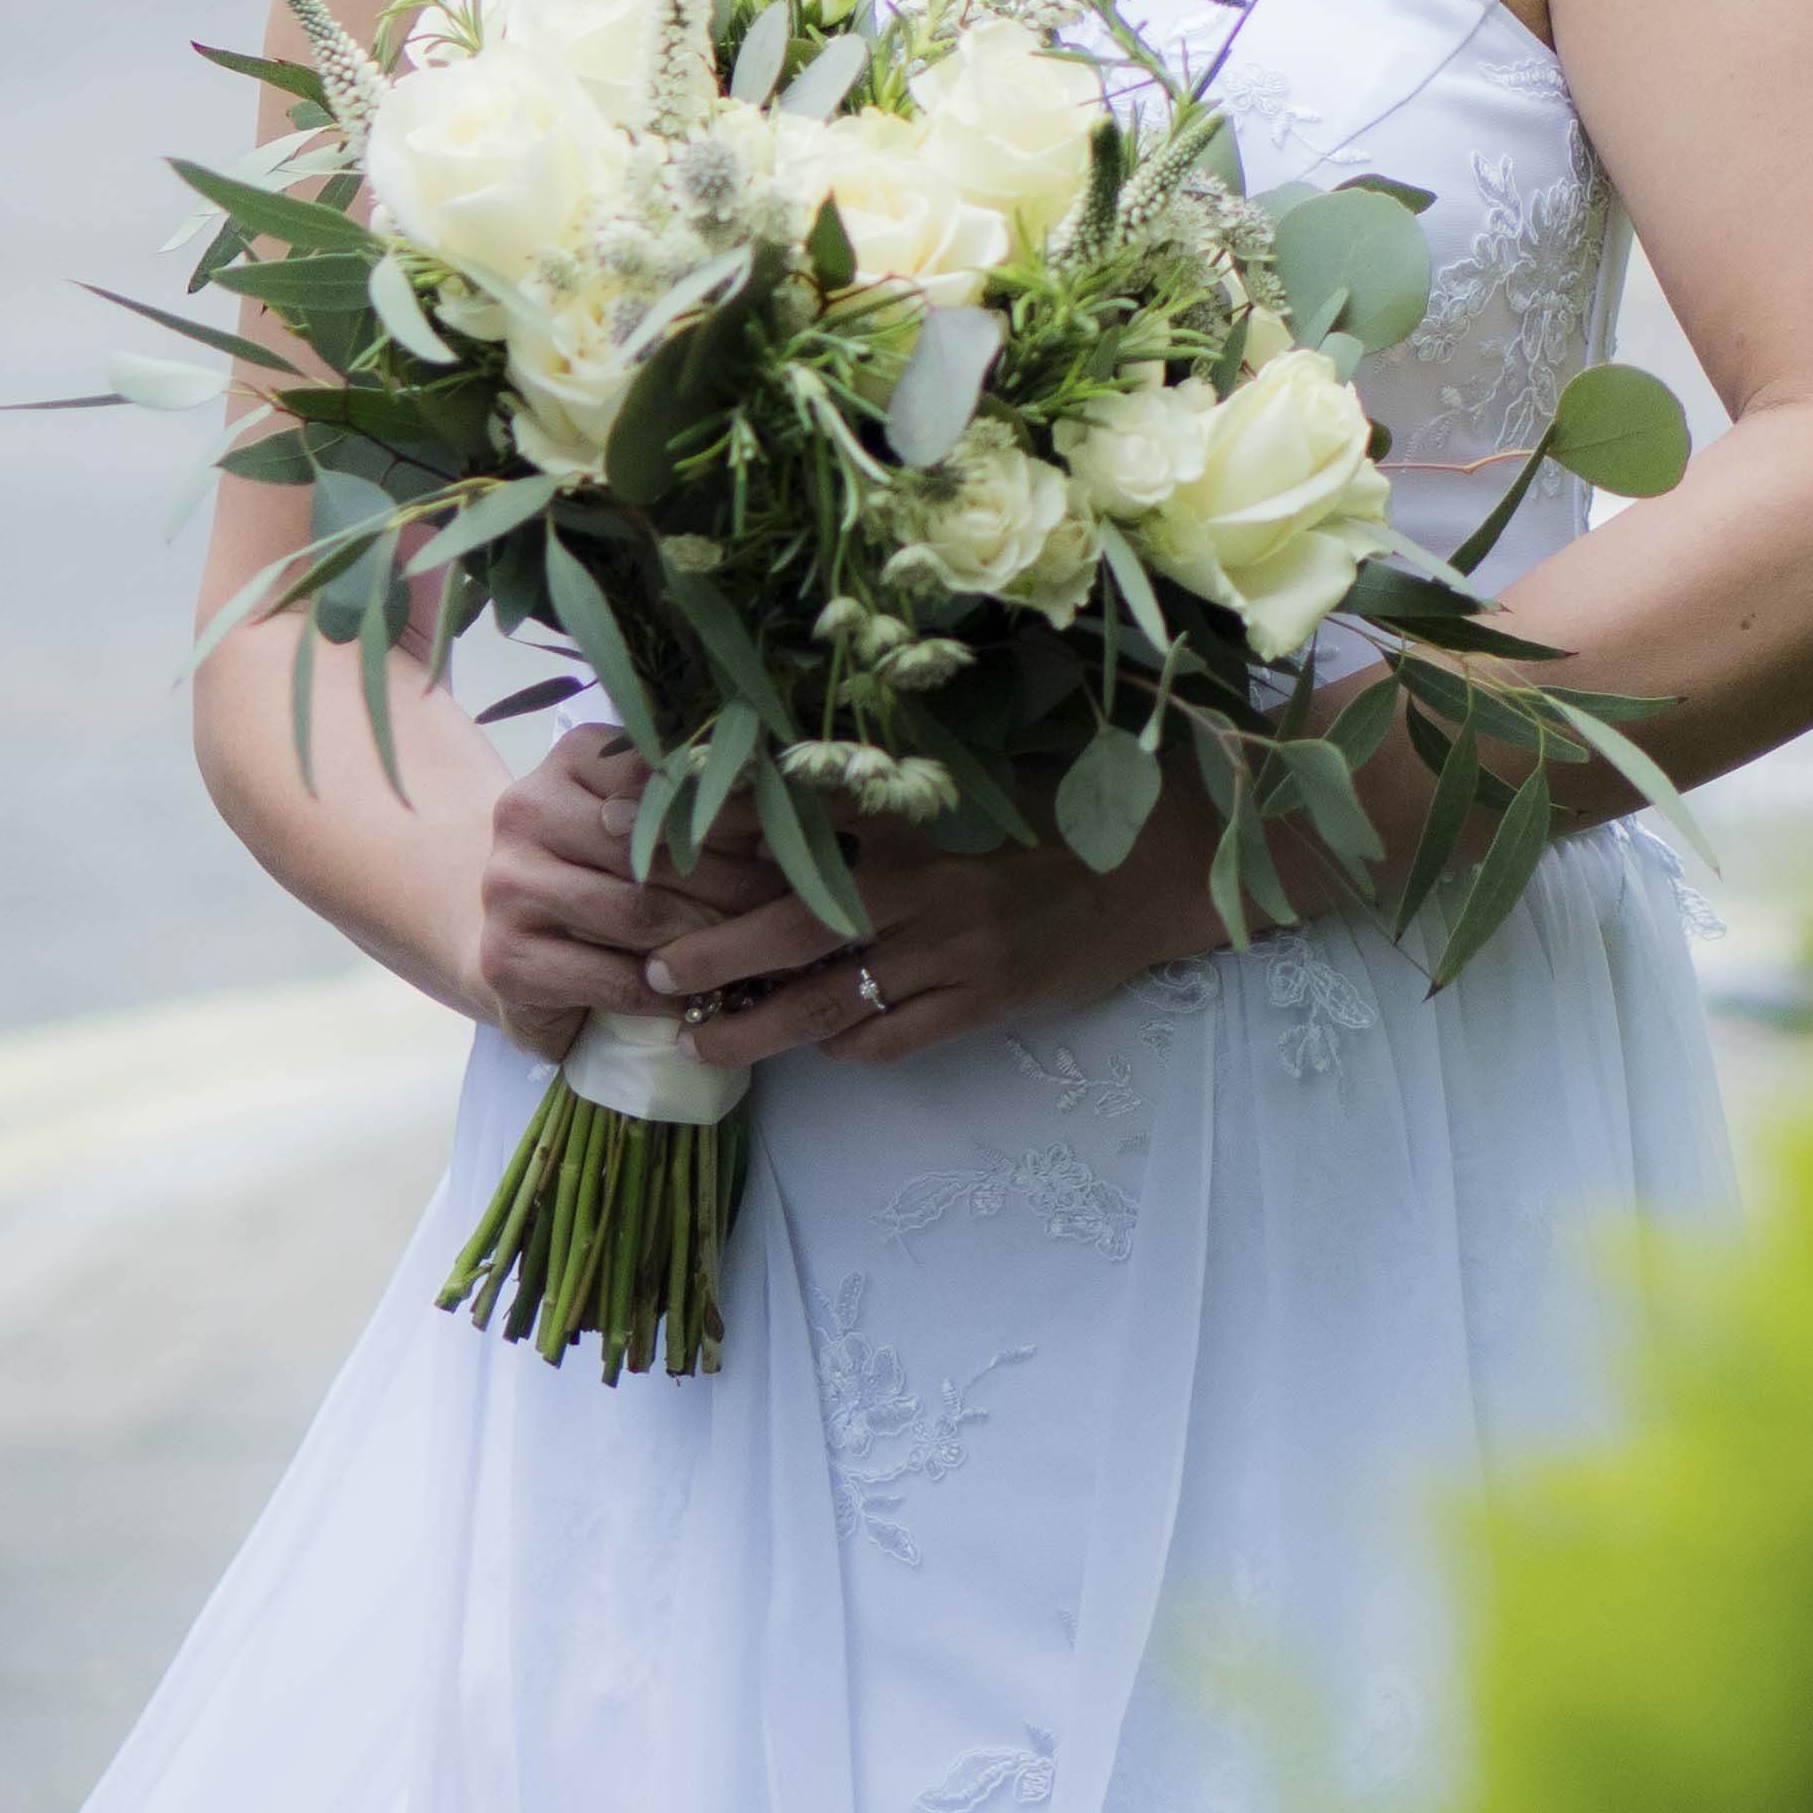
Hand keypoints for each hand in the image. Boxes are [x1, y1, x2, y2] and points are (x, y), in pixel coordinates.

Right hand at [470, 723, 849, 1066]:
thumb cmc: (600, 873)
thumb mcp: (643, 821)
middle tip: (800, 914)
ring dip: (712, 945)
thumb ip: (697, 805)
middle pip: (658, 849)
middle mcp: (528, 810)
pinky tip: (708, 1002)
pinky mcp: (505, 958)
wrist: (506, 938)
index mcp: (572, 759)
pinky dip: (669, 996)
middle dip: (738, 887)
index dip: (743, 816)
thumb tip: (805, 809)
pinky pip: (610, 978)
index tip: (804, 846)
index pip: (671, 779)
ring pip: (637, 914)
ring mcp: (507, 885)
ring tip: (767, 960)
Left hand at [641, 809, 1221, 1077]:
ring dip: (756, 1026)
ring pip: (831, 1005)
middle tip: (652, 974)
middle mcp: (925, 880)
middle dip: (711, 955)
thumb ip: (890, 777)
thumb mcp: (974, 766)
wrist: (1166, 853)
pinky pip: (894, 1039)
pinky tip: (817, 1046)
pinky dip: (845, 1046)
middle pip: (791, 930)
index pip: (793, 825)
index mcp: (915, 808)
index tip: (645, 849)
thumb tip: (787, 770)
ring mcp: (956, 948)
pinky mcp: (987, 999)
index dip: (714, 839)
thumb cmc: (1065, 796)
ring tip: (701, 1038)